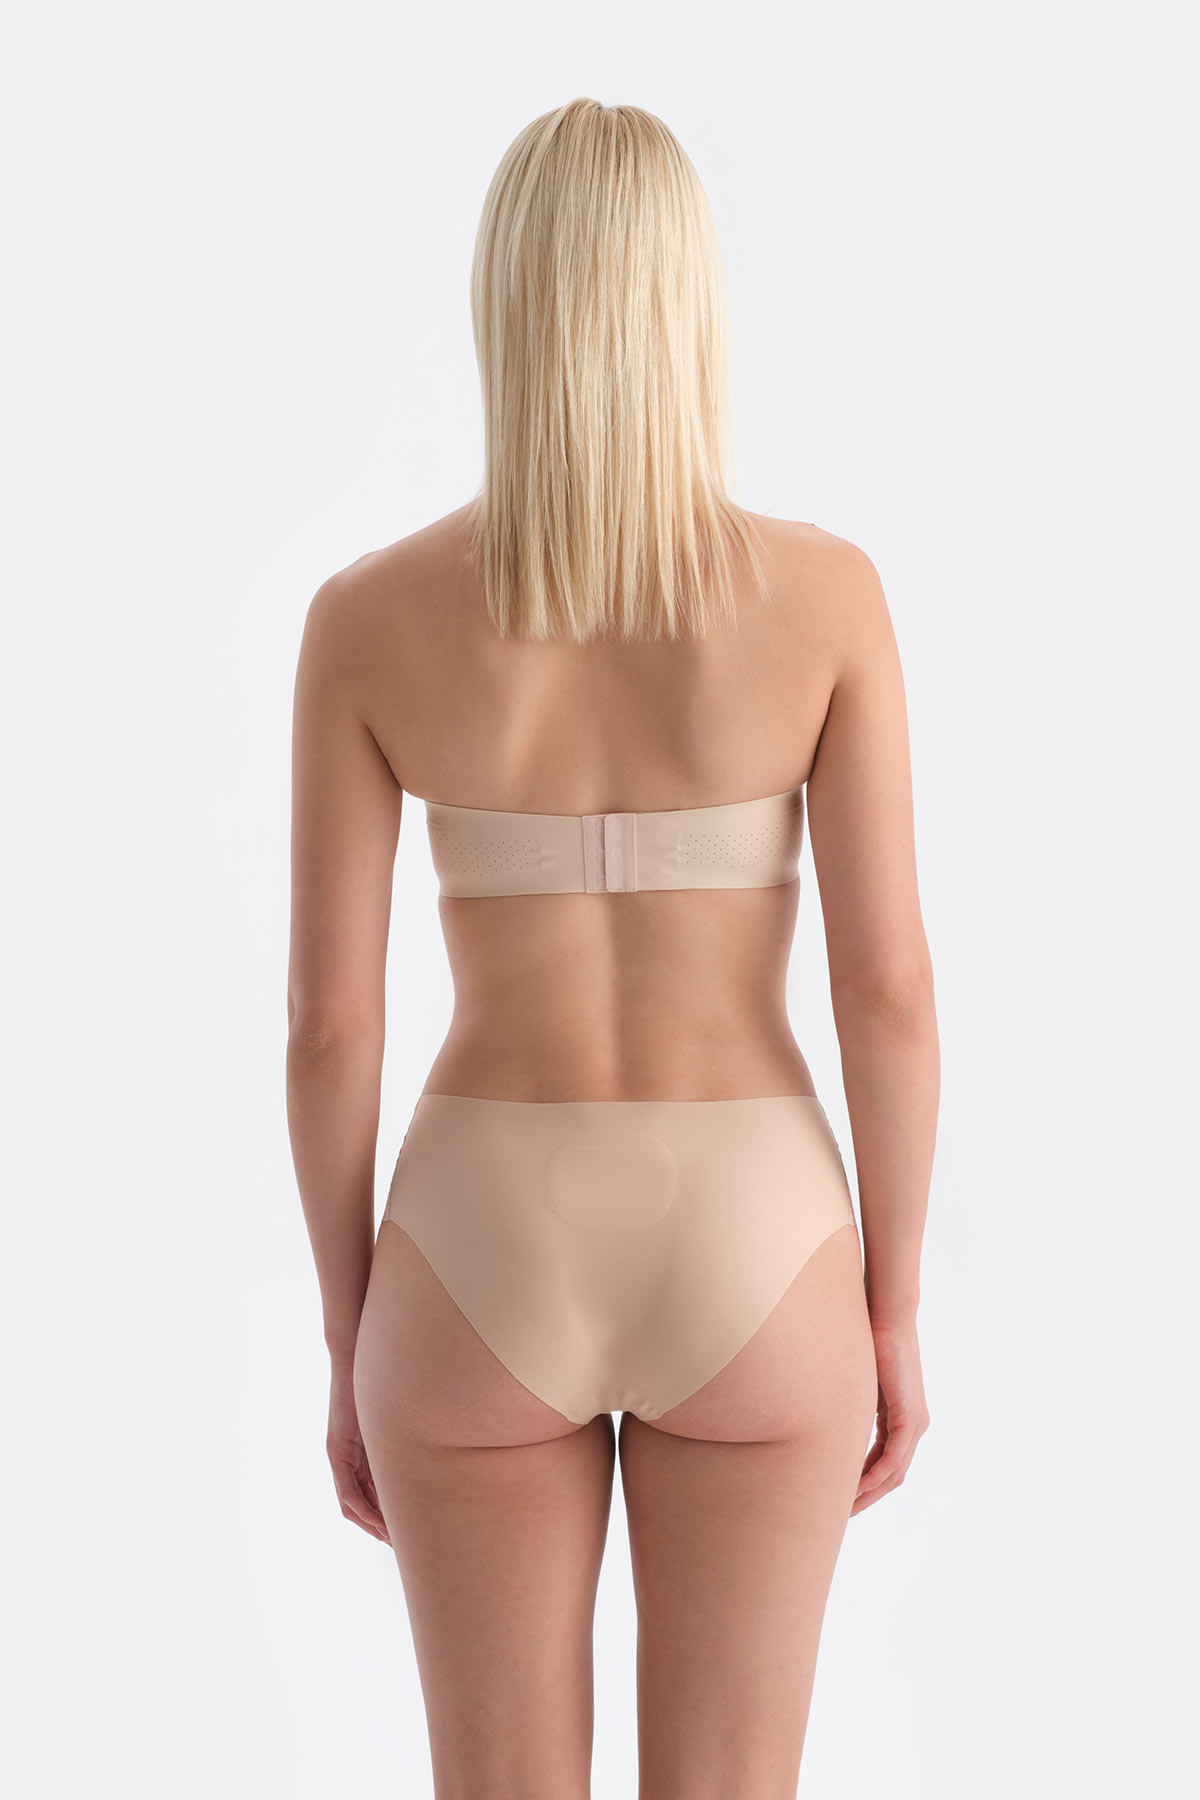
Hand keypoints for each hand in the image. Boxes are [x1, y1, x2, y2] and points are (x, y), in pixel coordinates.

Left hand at [327, 1359, 389, 1543]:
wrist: (355, 1356)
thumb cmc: (380, 1380)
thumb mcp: (394, 1421)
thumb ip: (403, 1440)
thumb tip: (432, 1453)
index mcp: (361, 1452)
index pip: (369, 1494)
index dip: (383, 1516)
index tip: (403, 1531)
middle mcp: (345, 1457)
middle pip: (358, 1505)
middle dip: (378, 1526)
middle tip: (398, 1544)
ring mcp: (339, 1454)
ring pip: (351, 1503)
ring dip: (371, 1523)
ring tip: (392, 1539)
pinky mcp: (337, 1450)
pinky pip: (347, 1491)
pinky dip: (363, 1508)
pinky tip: (380, 1520)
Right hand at [852, 1316, 929, 1515]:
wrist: (887, 1314)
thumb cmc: (868, 1338)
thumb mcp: (855, 1381)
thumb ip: (848, 1403)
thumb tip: (822, 1413)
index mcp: (900, 1417)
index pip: (884, 1462)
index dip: (863, 1484)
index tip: (841, 1499)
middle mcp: (914, 1424)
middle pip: (892, 1475)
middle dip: (867, 1497)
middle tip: (841, 1515)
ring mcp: (915, 1422)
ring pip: (894, 1472)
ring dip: (870, 1493)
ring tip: (845, 1509)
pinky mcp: (909, 1415)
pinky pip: (894, 1457)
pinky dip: (875, 1475)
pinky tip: (856, 1487)